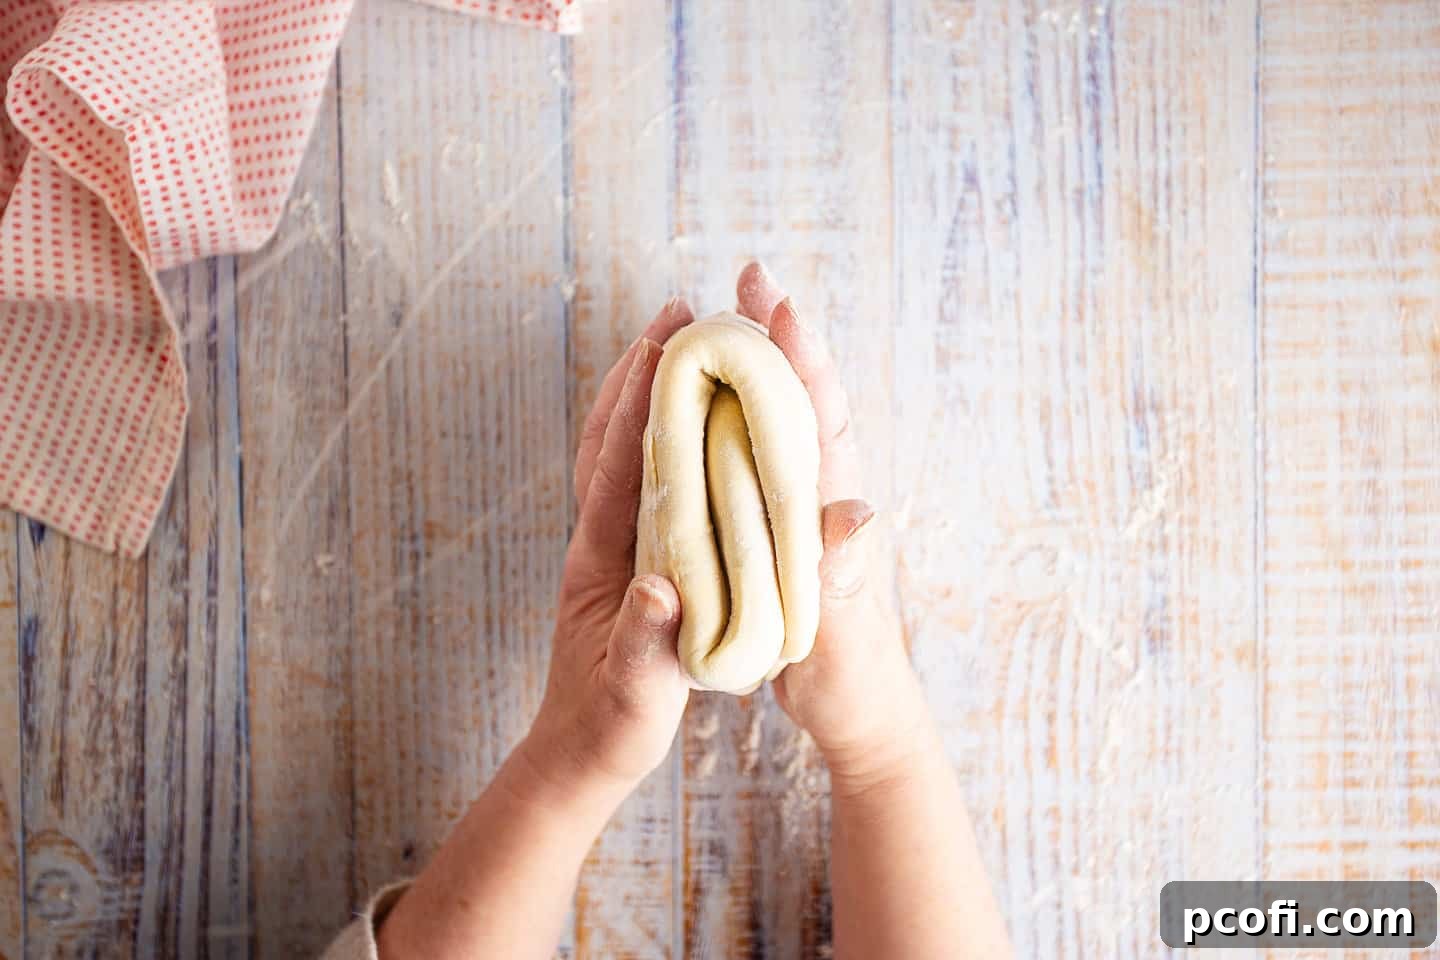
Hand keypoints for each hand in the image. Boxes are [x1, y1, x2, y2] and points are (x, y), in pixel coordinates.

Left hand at [521, 298, 695, 799]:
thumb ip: (648, 645)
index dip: (639, 403)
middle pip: (610, 438)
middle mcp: (596, 542)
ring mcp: (607, 547)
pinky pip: (637, 480)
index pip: (616, 468)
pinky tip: (683, 420)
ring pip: (620, 452)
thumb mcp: (636, 697)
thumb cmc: (610, 728)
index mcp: (599, 564)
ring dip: (644, 393)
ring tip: (679, 341)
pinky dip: (655, 435)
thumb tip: (661, 587)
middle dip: (640, 372)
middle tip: (678, 313)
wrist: (579, 754)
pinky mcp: (624, 560)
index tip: (664, 343)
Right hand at [734, 264, 926, 781]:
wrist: (859, 707)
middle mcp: (823, 497)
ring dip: (757, 365)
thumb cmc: (853, 674)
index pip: (820, 423)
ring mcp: (804, 509)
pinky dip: (736, 417)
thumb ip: (845, 577)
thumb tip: (855, 512)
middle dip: (778, 337)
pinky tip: (709, 401)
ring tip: (725, 315)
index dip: (802, 361)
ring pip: (779, 421)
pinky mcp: (784, 529)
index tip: (780, 305)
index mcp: (835, 514)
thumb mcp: (847, 634)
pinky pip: (757, 457)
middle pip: (802, 401)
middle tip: (749, 277)